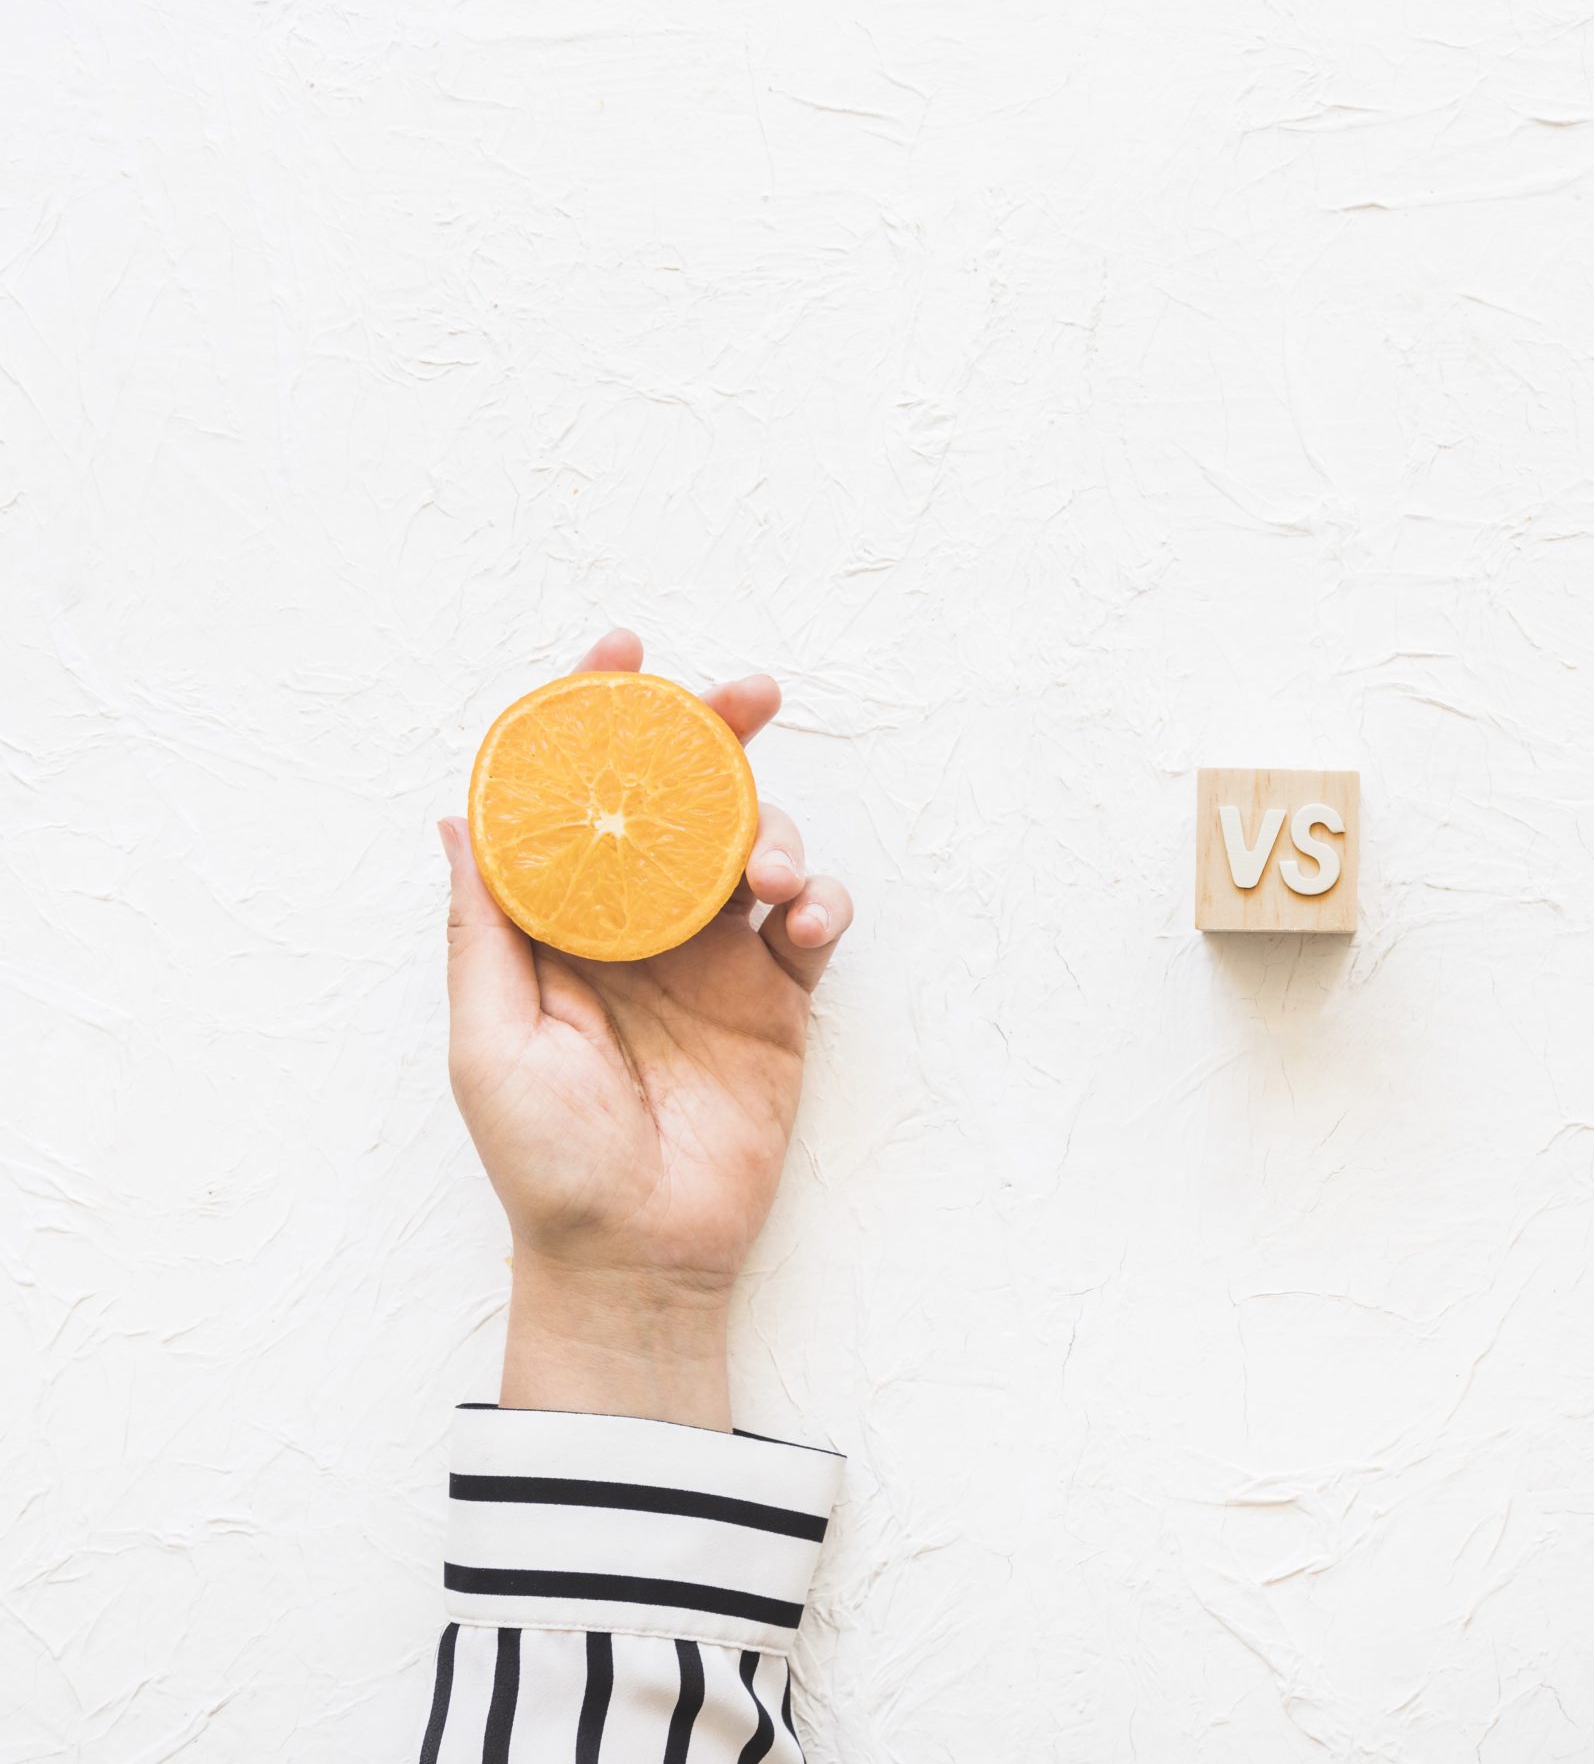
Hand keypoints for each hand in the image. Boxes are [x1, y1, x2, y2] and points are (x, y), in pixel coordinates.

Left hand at [442, 629, 853, 1428]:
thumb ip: (485, 927)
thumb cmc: (545, 1160)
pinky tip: (806, 915)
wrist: (639, 1257)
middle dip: (717, 733)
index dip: (596, 719)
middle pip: (685, 797)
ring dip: (772, 830)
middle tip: (748, 694)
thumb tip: (457, 814)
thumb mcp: (490, 1040)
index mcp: (566, 922)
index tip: (621, 653)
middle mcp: (643, 921)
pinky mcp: (780, 994)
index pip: (580, 797)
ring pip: (755, 842)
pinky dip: (820, 899)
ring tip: (771, 874)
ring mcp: (717, 953)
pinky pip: (813, 919)